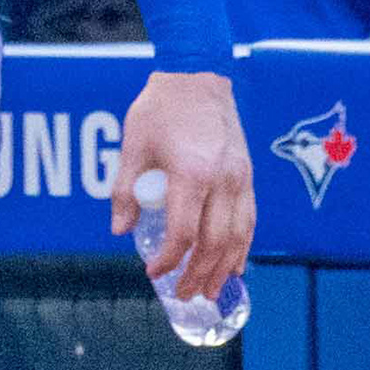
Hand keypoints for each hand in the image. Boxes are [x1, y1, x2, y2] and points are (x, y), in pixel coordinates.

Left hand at [114, 69, 253, 302]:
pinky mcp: (248, 174)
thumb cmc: (160, 108)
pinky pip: (249, 219)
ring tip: (210, 292)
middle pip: (215, 242)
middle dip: (198, 273)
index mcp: (192, 173)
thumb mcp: (133, 146)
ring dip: (224, 268)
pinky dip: (243, 247)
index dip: (169, 259)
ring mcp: (241, 177)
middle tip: (183, 294)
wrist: (197, 75)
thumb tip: (119, 229)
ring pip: (239, 236)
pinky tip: (234, 266)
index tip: (153, 272)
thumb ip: (124, 189)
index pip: (184, 232)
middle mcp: (222, 179)